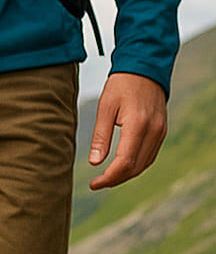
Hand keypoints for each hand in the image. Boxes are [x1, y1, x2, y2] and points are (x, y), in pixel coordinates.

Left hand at [88, 72, 167, 189]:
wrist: (145, 69)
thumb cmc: (121, 86)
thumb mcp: (105, 108)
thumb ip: (101, 137)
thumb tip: (95, 163)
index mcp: (138, 125)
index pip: (125, 162)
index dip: (109, 178)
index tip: (93, 184)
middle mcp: (154, 131)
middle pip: (136, 167)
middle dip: (115, 180)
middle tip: (96, 184)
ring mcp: (160, 132)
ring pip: (144, 164)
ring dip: (125, 175)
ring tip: (106, 179)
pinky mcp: (161, 131)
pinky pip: (149, 156)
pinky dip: (135, 166)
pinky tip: (121, 168)